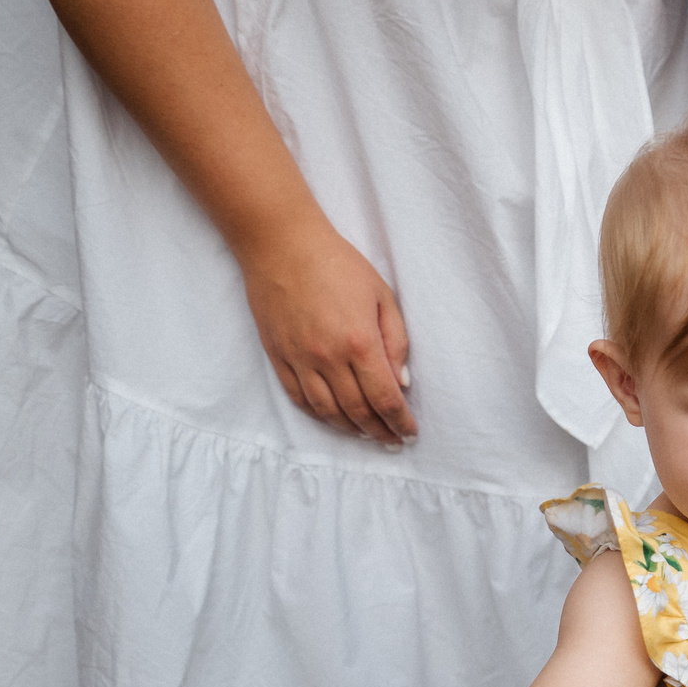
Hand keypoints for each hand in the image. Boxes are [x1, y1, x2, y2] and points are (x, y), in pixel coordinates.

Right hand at [240, 221, 415, 444]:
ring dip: (350, 429)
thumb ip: (397, 342)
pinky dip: (318, 415)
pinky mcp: (277, 356)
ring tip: (367, 434)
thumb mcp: (383, 296)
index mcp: (359, 342)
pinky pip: (298, 398)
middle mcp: (328, 358)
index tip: (410, 433)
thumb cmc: (338, 265)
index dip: (400, 422)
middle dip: (379, 432)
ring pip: (327, 412)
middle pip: (358, 412)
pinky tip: (333, 418)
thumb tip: (402, 383)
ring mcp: (299, 359)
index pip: (385, 399)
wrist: (282, 245)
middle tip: (393, 441)